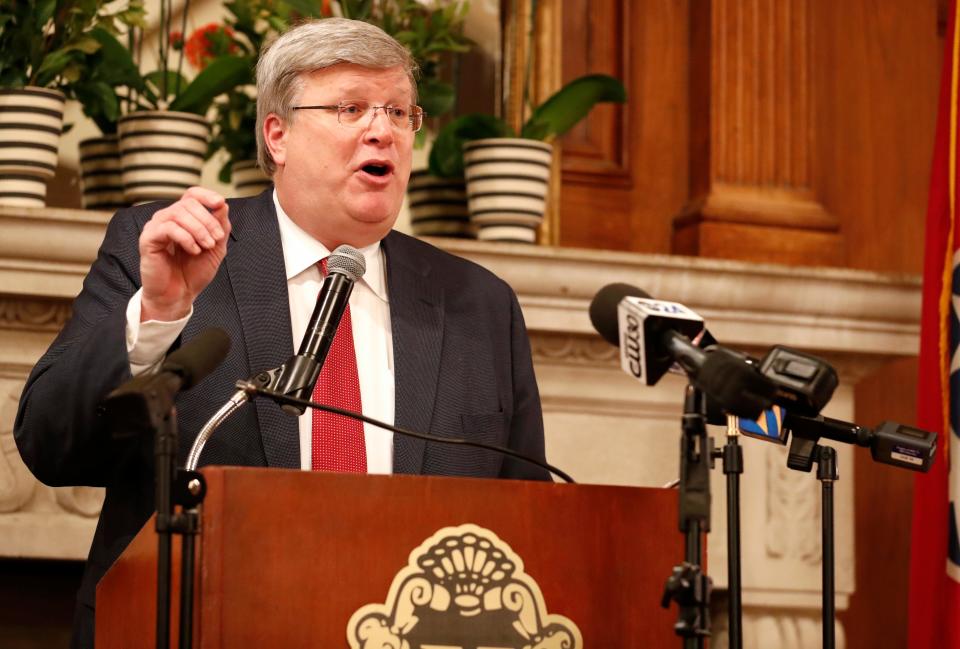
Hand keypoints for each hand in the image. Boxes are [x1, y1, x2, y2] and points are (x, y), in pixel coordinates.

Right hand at [139, 187, 230, 321]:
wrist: (179, 295)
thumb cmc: (193, 272)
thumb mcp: (215, 248)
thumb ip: (220, 226)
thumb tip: (222, 204)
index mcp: (183, 218)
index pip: (191, 194)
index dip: (206, 195)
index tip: (220, 203)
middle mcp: (167, 218)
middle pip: (188, 203)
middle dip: (208, 220)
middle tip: (216, 239)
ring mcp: (156, 227)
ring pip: (178, 213)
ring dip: (199, 230)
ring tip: (206, 246)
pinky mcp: (148, 239)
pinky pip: (168, 228)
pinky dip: (186, 238)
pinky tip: (193, 250)